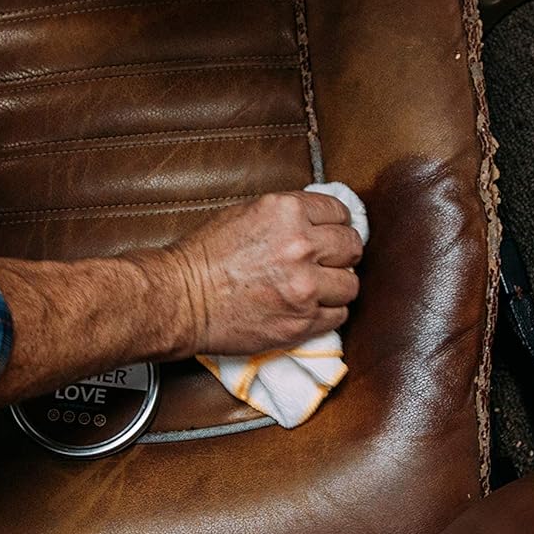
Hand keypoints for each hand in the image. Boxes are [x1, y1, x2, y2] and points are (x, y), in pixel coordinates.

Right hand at [167, 191, 363, 355]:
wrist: (181, 299)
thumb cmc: (204, 258)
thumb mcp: (246, 213)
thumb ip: (287, 215)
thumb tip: (318, 220)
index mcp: (287, 212)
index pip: (339, 213)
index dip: (335, 225)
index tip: (330, 235)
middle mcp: (300, 246)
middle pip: (352, 247)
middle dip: (341, 254)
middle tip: (326, 263)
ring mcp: (304, 286)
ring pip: (351, 285)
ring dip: (336, 287)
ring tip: (316, 289)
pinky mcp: (302, 321)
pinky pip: (338, 316)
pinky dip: (327, 314)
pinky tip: (307, 309)